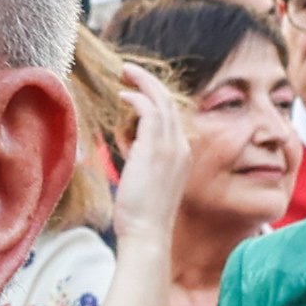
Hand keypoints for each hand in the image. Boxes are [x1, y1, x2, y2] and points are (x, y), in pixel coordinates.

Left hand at [110, 75, 192, 263]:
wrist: (148, 234)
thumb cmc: (142, 216)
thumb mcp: (147, 182)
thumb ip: (142, 159)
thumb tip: (128, 145)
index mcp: (182, 155)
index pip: (172, 117)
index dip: (155, 98)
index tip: (137, 91)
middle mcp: (181, 147)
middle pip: (170, 102)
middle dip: (150, 82)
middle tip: (129, 70)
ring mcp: (170, 147)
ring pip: (161, 101)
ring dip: (143, 82)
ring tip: (125, 72)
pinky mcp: (154, 148)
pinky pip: (149, 111)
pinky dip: (137, 98)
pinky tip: (123, 96)